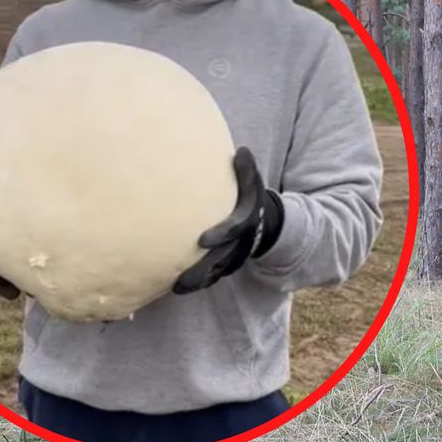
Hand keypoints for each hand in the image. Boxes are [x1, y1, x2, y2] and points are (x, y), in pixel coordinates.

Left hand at [173, 146, 284, 293]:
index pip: (235, 228)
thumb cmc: (249, 196)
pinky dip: (201, 282)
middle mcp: (242, 241)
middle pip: (223, 258)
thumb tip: (241, 153)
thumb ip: (246, 169)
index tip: (202, 240)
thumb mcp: (252, 180)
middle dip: (203, 270)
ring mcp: (236, 254)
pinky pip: (215, 275)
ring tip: (177, 288)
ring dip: (199, 281)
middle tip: (181, 279)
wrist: (265, 221)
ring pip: (218, 271)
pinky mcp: (228, 263)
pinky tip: (180, 287)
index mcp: (247, 219)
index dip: (222, 234)